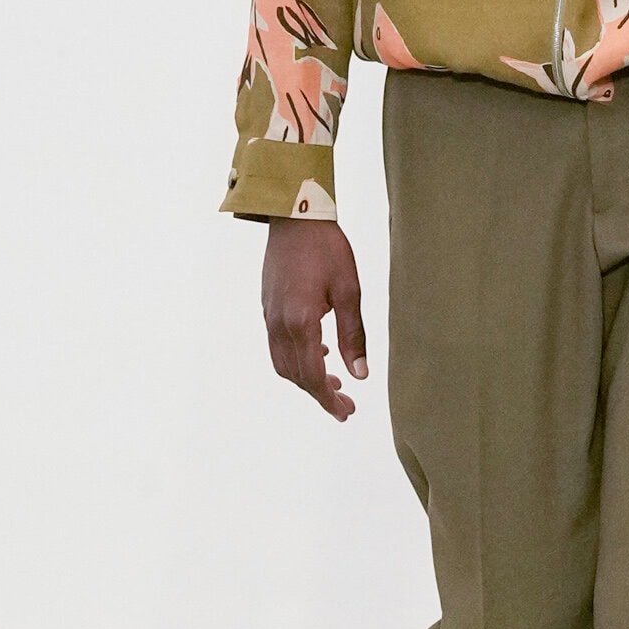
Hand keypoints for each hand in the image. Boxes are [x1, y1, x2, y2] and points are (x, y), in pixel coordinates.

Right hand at [262, 218, 366, 420]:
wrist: (294, 217)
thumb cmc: (327, 249)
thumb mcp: (349, 290)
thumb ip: (353, 335)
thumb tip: (360, 374)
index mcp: (301, 322)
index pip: (312, 375)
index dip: (328, 399)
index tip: (345, 412)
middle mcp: (279, 324)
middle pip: (295, 375)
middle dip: (319, 394)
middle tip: (345, 404)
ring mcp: (270, 316)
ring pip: (283, 363)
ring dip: (306, 379)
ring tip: (333, 383)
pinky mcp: (268, 307)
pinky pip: (278, 346)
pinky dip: (296, 360)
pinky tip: (319, 354)